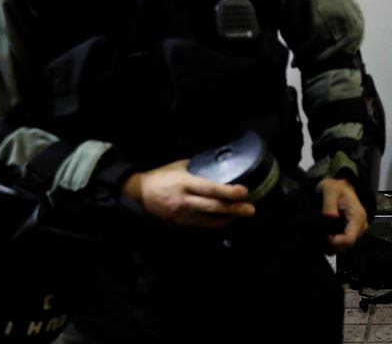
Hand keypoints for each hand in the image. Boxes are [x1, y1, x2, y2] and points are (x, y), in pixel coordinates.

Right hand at [122, 160, 254, 227]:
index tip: (244, 191)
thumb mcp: (178, 167)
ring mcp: (182, 216)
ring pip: (210, 221)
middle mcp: (184, 201)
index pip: (210, 189)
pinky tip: (225, 220)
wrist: (140, 195)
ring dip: (228, 218)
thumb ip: (197, 167)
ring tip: (242, 215)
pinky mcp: (180, 225)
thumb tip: (217, 166)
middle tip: (250, 209)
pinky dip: (215, 223)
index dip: (228, 191)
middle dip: (234, 209)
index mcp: (184, 184)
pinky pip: (202, 226)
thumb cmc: (161, 177)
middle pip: (214, 207)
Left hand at [317, 178, 367, 253]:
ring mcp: (358, 229)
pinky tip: (327, 235)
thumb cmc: (335, 187)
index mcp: (358, 216)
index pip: (349, 239)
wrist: (338, 185)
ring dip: (334, 244)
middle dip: (333, 244)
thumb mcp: (330, 190)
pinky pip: (344, 241)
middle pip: (348, 244)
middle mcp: (361, 225)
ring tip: (323, 235)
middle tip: (320, 237)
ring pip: (346, 245)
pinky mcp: (353, 230)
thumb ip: (329, 205)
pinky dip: (335, 241)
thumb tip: (331, 218)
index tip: (324, 237)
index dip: (336, 242)